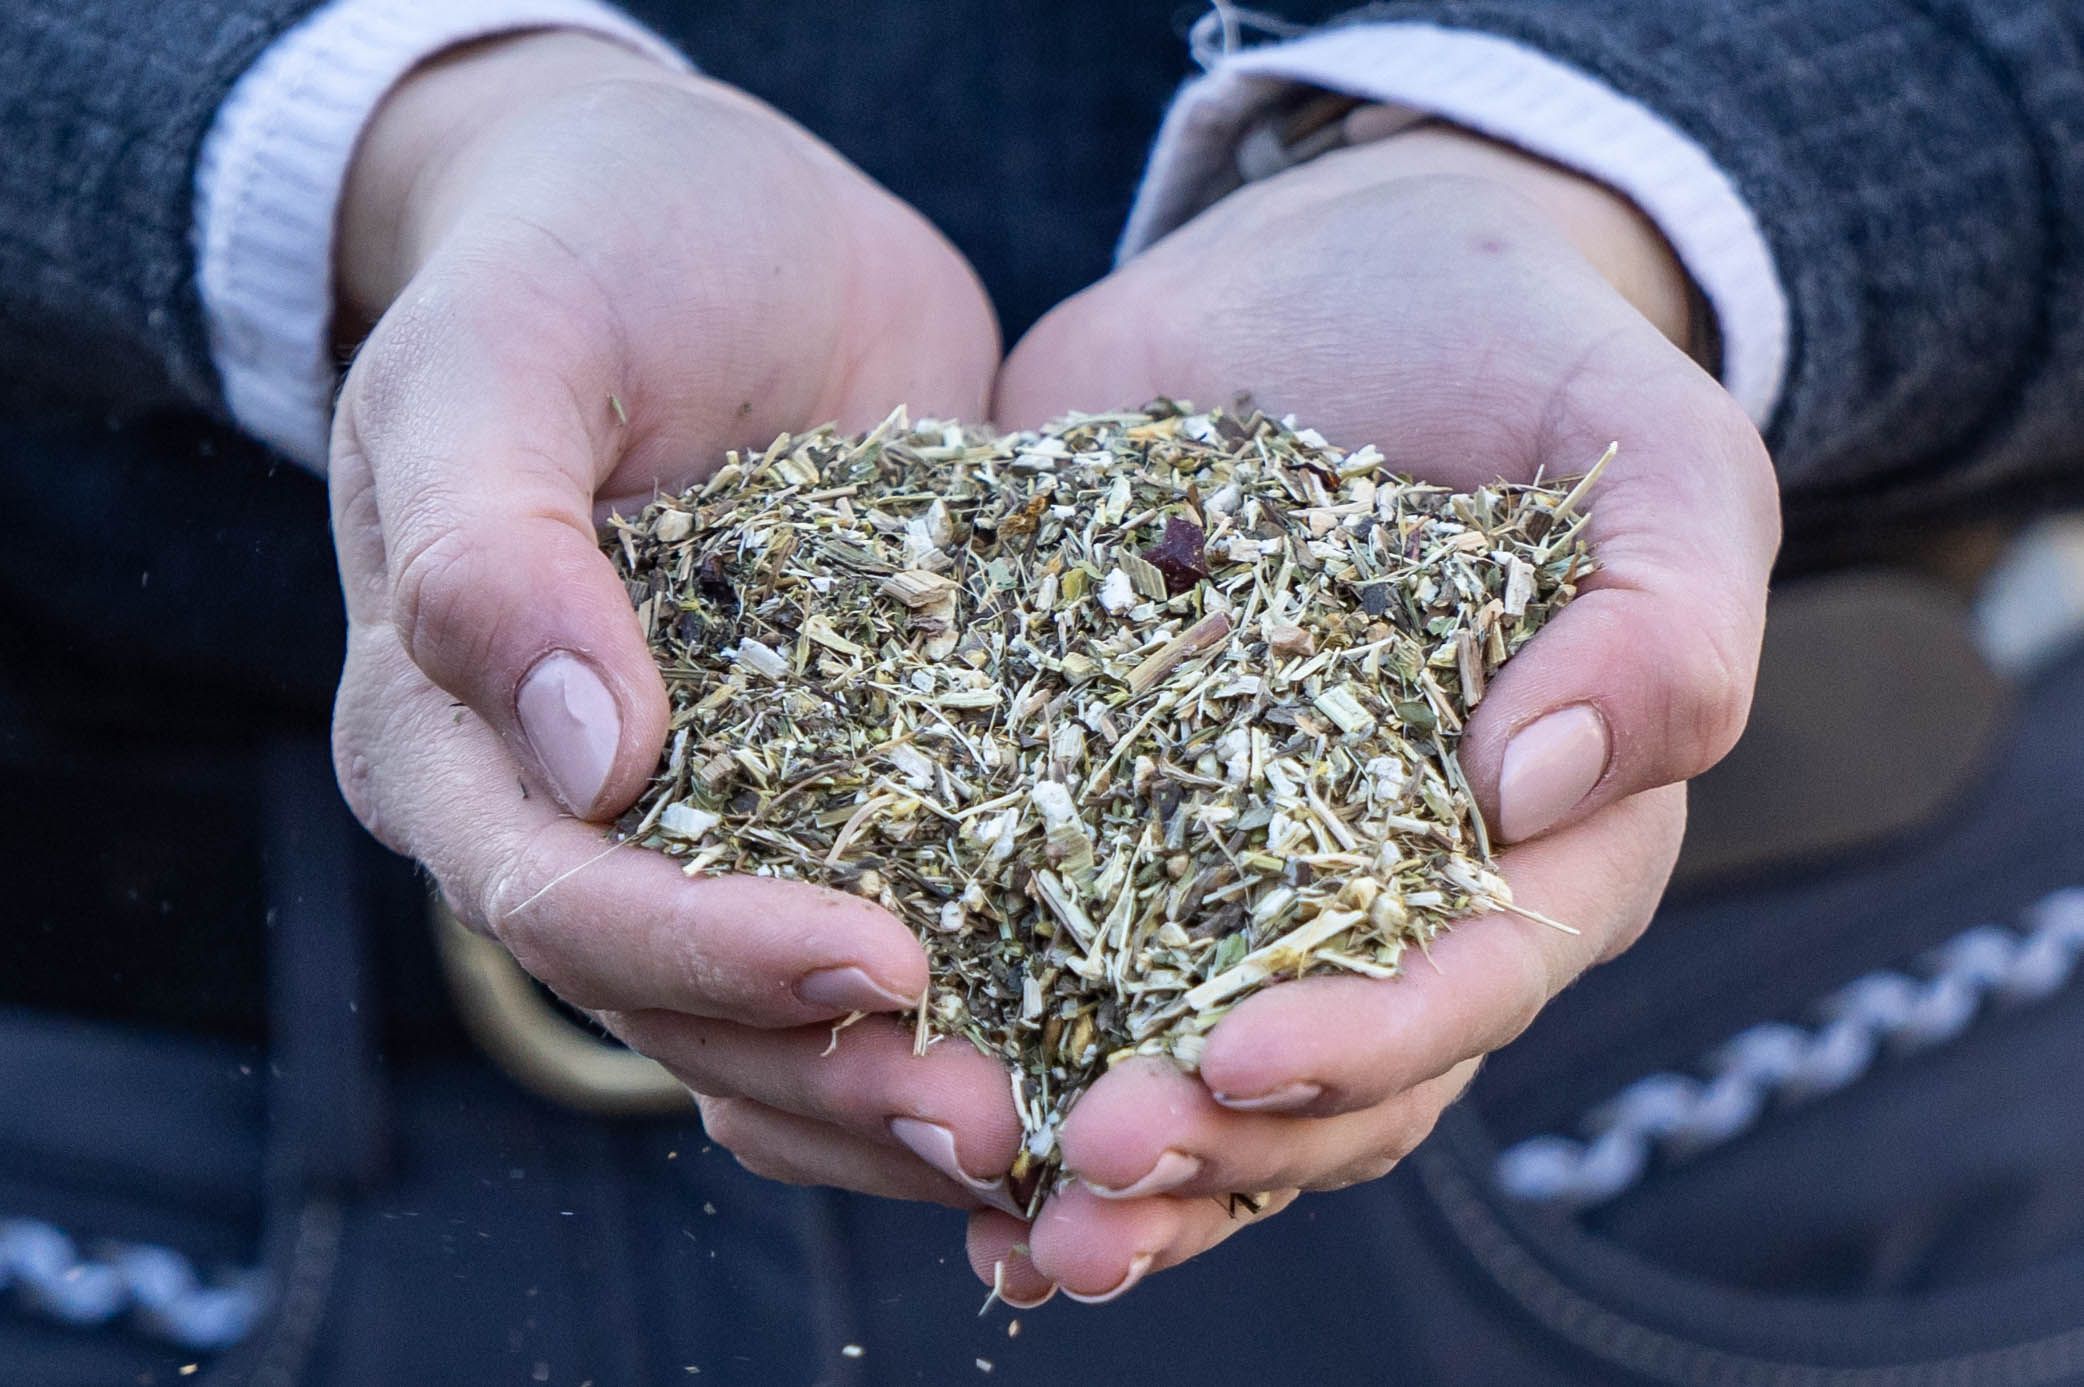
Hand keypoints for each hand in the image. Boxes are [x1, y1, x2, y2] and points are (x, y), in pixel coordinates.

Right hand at [329, 34, 1024, 1211]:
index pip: (567, 903)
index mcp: (459, 750)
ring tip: (1074, 1129)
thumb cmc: (575, 258)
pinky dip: (997, 992)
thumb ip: (490, 544)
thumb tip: (591, 764)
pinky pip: (916, 912)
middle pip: (691, 1011)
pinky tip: (1110, 1040)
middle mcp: (584, 822)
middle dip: (841, 1078)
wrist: (704, 212)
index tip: (881, 966)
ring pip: (801, 1016)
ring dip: (922, 1087)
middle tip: (1010, 1126)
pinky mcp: (864, 778)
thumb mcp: (500, 358)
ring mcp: (729, 814)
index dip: (712, 959)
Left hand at [976, 126, 1779, 1301]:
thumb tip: (1536, 785)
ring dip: (1095, 1159)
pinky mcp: (1090, 795)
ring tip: (995, 1216)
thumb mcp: (1653, 449)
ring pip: (1174, 1060)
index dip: (1363, 1049)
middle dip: (1206, 1147)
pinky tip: (892, 1102)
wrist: (1338, 266)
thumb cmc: (1520, 352)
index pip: (1465, 989)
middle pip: (1314, 1079)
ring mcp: (1222, 855)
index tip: (1234, 1058)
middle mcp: (1375, 887)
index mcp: (1533, 843)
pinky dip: (991, 1041)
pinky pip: (1044, 949)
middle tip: (1082, 1167)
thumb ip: (1668, 616)